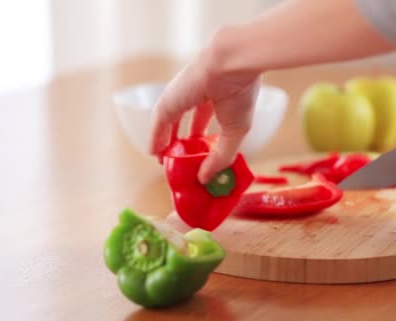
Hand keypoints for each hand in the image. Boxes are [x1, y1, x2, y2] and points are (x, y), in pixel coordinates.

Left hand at [148, 47, 259, 183]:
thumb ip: (220, 156)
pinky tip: (155, 155)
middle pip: (183, 123)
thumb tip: (205, 179)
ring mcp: (179, 98)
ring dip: (167, 144)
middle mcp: (194, 95)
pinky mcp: (167, 102)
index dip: (200, 137)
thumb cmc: (240, 92)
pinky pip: (158, 126)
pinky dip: (156, 140)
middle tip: (181, 161)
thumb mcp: (235, 131)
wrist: (232, 66)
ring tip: (166, 162)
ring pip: (169, 125)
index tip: (200, 154)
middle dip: (182, 143)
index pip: (202, 119)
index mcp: (215, 96)